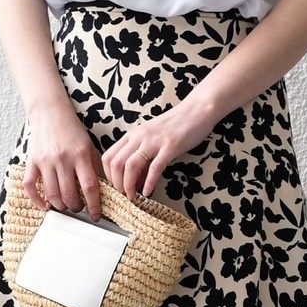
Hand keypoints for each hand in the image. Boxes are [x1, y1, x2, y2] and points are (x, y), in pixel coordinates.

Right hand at [23, 104, 105, 221]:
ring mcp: (45, 161)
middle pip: (69, 195)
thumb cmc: (72, 131)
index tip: (96, 216)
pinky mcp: (31, 161)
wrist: (50, 113)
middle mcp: (62, 159)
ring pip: (52, 194)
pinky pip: (30, 186)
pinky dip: (36, 200)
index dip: (94, 205)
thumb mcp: (90, 146)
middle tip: (79, 208)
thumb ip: (96, 167)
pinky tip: (44, 204)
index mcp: (81, 155)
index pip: (90, 187)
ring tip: (65, 205)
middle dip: (76, 207)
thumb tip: (105, 190)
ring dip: (60, 206)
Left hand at [101, 98, 215, 200]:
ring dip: (128, 185)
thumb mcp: (152, 139)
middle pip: (116, 163)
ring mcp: (154, 141)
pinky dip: (149, 183)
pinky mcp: (170, 146)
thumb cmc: (175, 126)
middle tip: (124, 196)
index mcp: (132, 134)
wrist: (197, 110)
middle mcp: (139, 136)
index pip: (109, 156)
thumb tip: (135, 182)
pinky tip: (148, 192)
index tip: (116, 187)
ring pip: (130, 166)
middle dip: (117, 184)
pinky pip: (155, 167)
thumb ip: (142, 158)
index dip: (108, 176)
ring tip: (133, 197)